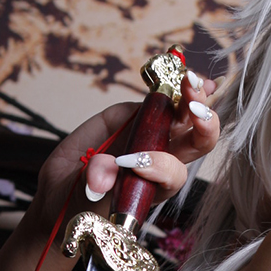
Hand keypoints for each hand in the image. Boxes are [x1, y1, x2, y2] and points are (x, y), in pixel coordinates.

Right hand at [81, 67, 218, 210]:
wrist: (68, 185)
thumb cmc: (82, 199)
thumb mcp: (84, 198)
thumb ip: (94, 183)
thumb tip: (99, 178)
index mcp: (156, 186)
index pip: (171, 175)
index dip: (159, 166)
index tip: (134, 162)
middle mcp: (164, 159)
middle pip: (197, 143)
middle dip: (203, 125)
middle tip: (195, 108)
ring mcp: (155, 133)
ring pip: (188, 116)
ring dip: (195, 97)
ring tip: (191, 80)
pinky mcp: (141, 113)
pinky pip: (165, 96)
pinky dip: (178, 84)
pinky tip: (187, 71)